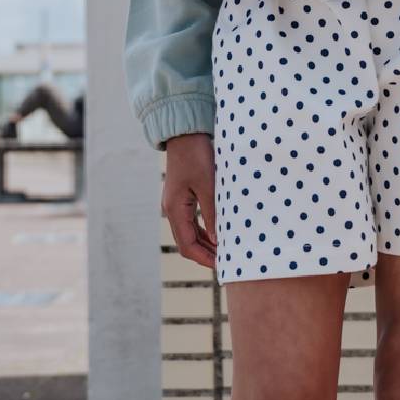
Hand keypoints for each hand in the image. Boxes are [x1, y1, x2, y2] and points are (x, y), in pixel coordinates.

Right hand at [160, 132, 216, 271]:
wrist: (185, 134)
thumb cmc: (196, 156)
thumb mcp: (208, 185)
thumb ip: (213, 213)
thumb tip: (219, 240)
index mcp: (175, 210)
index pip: (187, 246)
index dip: (204, 258)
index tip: (223, 265)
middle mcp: (172, 210)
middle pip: (187, 243)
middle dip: (205, 255)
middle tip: (228, 262)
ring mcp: (176, 204)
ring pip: (189, 234)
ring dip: (205, 244)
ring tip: (225, 252)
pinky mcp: (182, 198)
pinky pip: (192, 222)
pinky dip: (204, 232)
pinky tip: (218, 234)